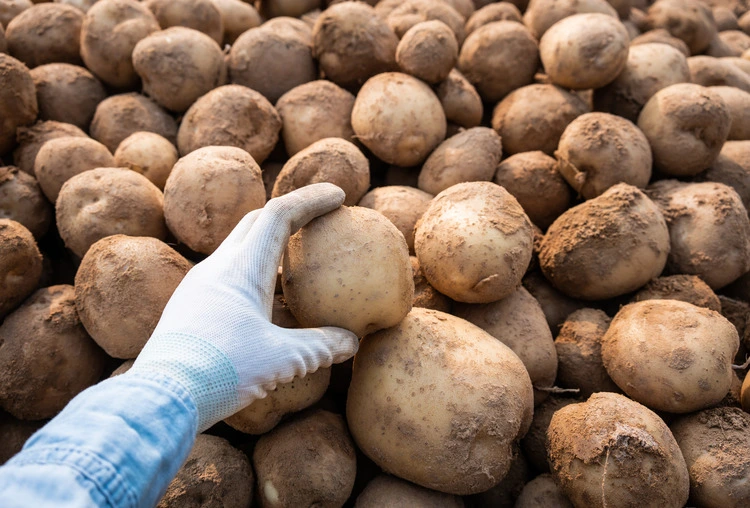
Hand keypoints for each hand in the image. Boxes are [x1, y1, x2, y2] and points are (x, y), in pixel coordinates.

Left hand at [130, 183, 358, 430]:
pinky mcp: (189, 305)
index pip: (278, 215)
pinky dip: (254, 269)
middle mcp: (216, 268)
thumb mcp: (282, 360)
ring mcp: (198, 285)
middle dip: (290, 212)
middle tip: (319, 216)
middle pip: (255, 221)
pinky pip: (227, 272)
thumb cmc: (220, 372)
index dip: (311, 199)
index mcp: (241, 269)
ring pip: (239, 247)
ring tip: (295, 257)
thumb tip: (351, 342)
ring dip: (269, 242)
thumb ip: (320, 346)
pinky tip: (264, 298)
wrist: (158, 399)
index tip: (339, 195)